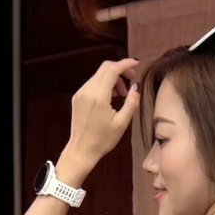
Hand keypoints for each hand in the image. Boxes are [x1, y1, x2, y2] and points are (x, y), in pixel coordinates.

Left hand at [62, 58, 140, 175]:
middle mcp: (87, 91)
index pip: (113, 69)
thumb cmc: (102, 140)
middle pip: (105, 68)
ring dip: (113, 78)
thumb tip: (136, 86)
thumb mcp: (122, 123)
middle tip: (131, 78)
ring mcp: (81, 93)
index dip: (126, 64)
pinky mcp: (77, 97)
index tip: (136, 64)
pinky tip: (110, 97)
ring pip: (99, 75)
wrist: (81, 150)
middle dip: (120, 69)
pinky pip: (92, 83)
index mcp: (99, 96)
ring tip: (121, 94)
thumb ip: (131, 102)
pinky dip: (104, 84)